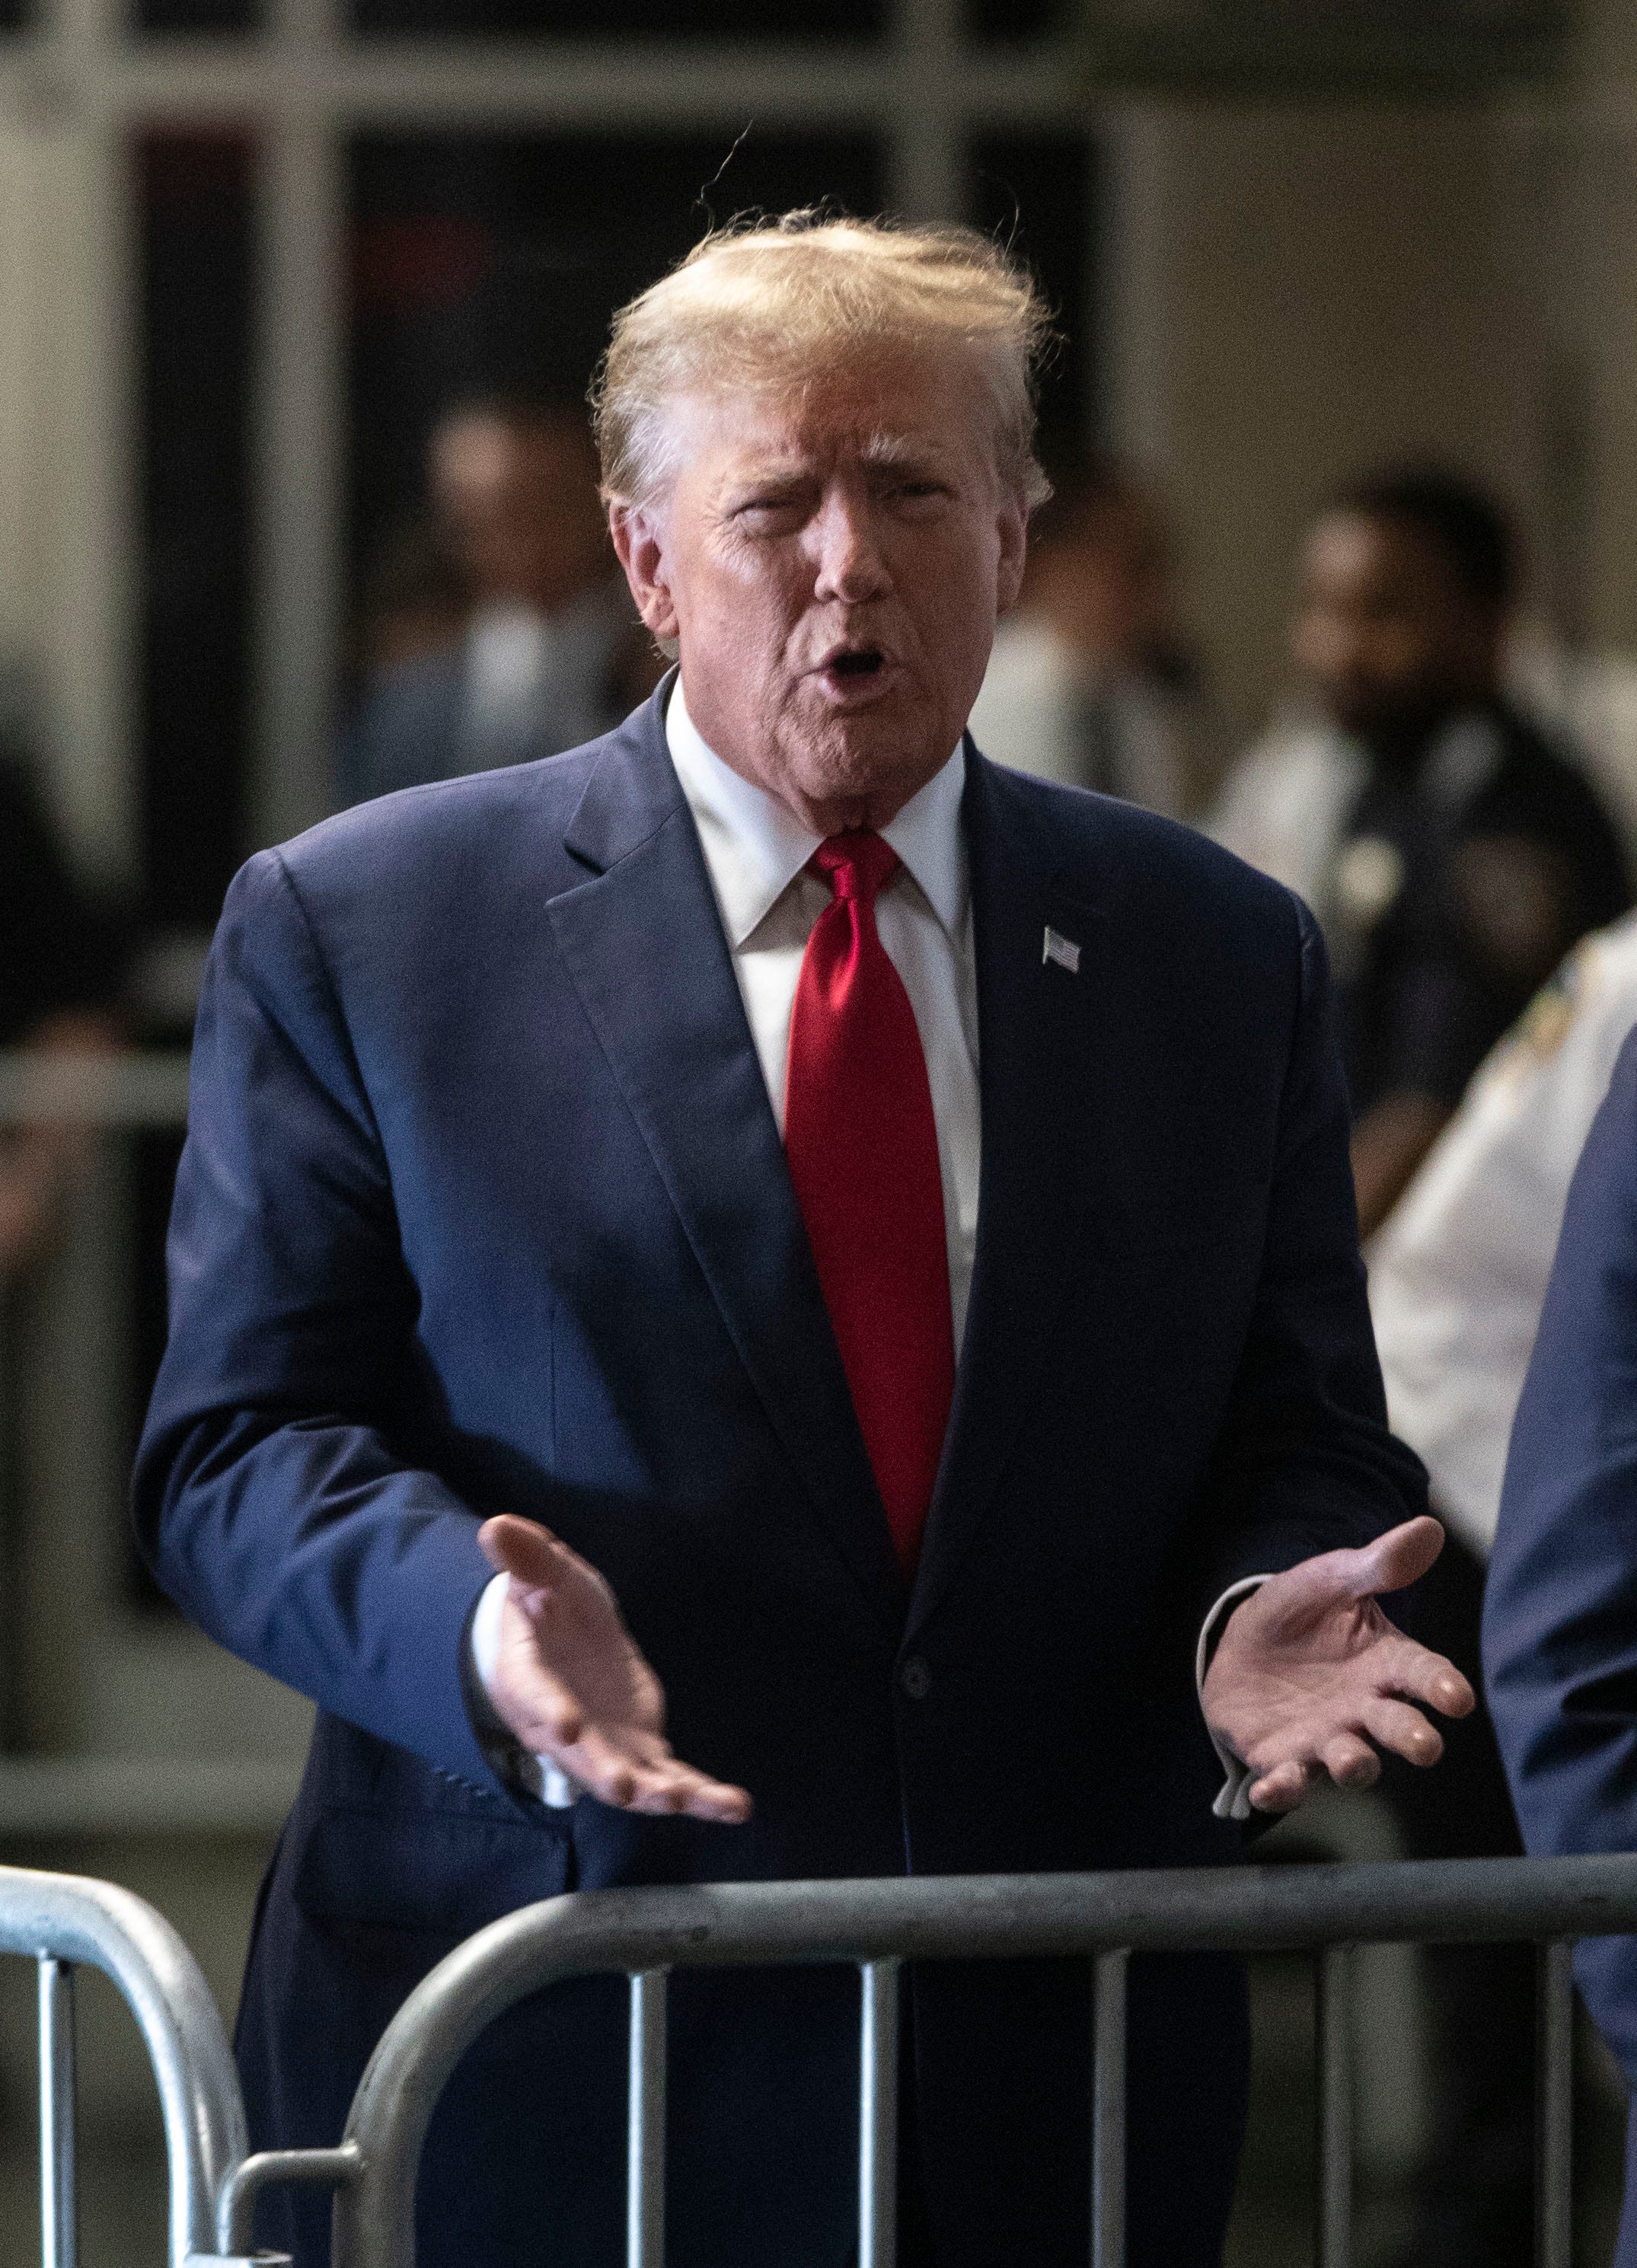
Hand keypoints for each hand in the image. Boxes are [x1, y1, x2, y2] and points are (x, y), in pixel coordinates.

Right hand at [477, 1514, 751, 1823]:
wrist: (562, 1641)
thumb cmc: (547, 1603)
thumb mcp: (543, 1572)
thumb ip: (527, 1557)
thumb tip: (496, 1527)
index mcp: (529, 1679)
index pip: (536, 1697)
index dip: (550, 1712)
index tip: (568, 1725)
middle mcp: (562, 1726)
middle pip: (582, 1756)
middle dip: (605, 1772)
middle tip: (626, 1788)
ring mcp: (604, 1746)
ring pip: (630, 1780)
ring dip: (659, 1794)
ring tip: (691, 1801)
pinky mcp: (641, 1752)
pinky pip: (671, 1779)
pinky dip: (703, 1796)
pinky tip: (737, 1806)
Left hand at [1201, 1516, 1474, 1815]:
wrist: (1245, 1642)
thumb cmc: (1303, 1611)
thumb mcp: (1331, 1579)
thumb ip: (1377, 1564)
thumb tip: (1429, 1528)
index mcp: (1385, 1663)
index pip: (1424, 1675)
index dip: (1442, 1687)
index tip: (1458, 1697)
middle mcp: (1365, 1709)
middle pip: (1398, 1729)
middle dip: (1412, 1738)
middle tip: (1425, 1745)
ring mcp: (1326, 1738)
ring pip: (1352, 1762)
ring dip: (1355, 1765)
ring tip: (1352, 1762)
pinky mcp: (1282, 1758)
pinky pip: (1287, 1781)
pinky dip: (1281, 1789)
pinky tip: (1268, 1788)